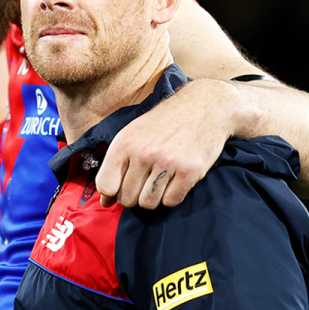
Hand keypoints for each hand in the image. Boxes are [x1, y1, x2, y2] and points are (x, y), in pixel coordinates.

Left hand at [95, 80, 234, 208]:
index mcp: (124, 143)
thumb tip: (105, 201)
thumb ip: (115, 165)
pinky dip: (171, 196)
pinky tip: (174, 181)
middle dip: (132, 196)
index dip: (109, 195)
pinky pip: (171, 201)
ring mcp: (167, 162)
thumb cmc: (163, 123)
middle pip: (127, 198)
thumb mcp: (132, 134)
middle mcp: (143, 153)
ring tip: (158, 182)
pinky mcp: (190, 171)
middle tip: (143, 184)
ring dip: (152, 198)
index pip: (105, 185)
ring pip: (148, 203)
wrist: (203, 106)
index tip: (116, 193)